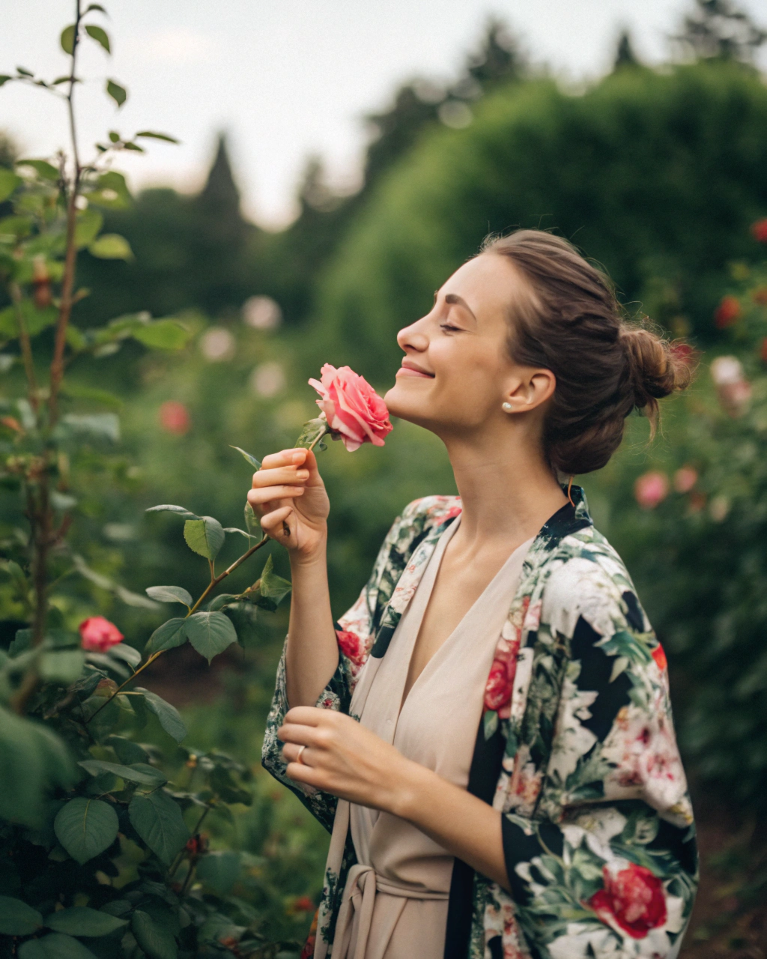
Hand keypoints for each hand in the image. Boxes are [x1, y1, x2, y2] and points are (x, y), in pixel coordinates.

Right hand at [247, 448, 328, 558]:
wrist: (318, 530)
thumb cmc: (312, 504)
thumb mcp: (315, 483)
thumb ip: (310, 467)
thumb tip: (306, 450)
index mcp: (273, 479)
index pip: (267, 463)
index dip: (283, 457)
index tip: (301, 455)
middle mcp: (264, 493)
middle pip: (258, 477)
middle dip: (282, 473)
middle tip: (304, 476)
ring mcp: (265, 511)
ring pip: (254, 496)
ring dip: (278, 490)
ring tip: (300, 491)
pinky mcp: (270, 529)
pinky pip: (265, 520)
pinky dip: (278, 513)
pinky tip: (291, 511)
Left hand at [278, 707, 414, 812]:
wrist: (392, 780)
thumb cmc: (377, 753)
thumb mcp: (353, 727)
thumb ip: (329, 724)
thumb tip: (305, 726)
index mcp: (333, 718)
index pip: (294, 714)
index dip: (291, 721)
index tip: (294, 728)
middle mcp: (323, 735)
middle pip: (286, 732)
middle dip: (287, 737)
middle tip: (295, 743)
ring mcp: (320, 758)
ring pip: (287, 752)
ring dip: (292, 755)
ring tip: (304, 759)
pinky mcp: (320, 780)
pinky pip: (292, 771)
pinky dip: (296, 771)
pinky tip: (306, 772)